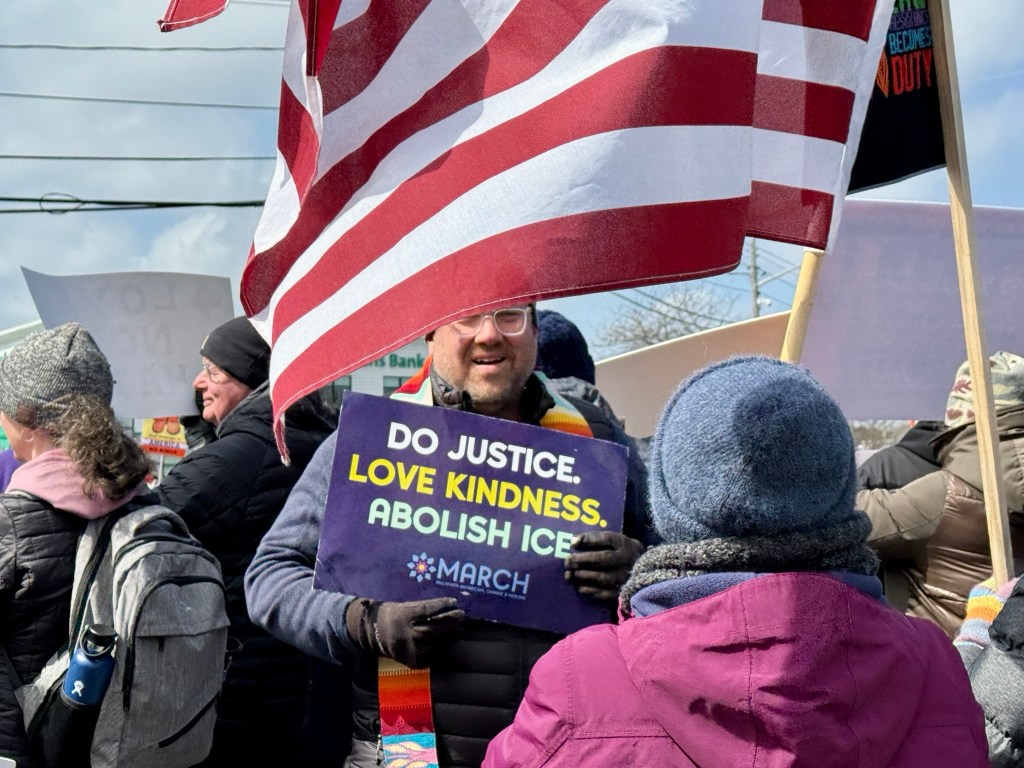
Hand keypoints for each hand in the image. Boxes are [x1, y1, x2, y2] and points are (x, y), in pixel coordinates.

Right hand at [345, 597, 464, 667]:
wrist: (373, 633)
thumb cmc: (394, 615)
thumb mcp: (405, 607)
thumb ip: (424, 608)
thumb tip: (449, 606)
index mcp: (401, 617)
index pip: (425, 610)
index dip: (441, 605)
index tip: (455, 601)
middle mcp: (403, 634)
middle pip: (432, 629)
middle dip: (450, 623)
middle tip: (462, 616)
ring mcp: (407, 650)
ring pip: (434, 645)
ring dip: (450, 637)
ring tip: (461, 630)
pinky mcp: (411, 662)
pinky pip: (431, 657)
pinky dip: (443, 650)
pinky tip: (450, 642)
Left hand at [564, 531, 644, 601]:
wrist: (644, 572)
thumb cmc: (621, 552)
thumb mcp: (614, 540)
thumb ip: (594, 538)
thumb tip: (573, 542)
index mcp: (623, 544)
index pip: (606, 539)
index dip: (588, 540)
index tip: (572, 544)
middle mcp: (625, 560)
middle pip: (602, 559)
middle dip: (581, 560)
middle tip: (568, 561)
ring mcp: (624, 577)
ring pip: (601, 577)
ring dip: (582, 575)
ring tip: (570, 574)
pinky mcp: (621, 592)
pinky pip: (604, 593)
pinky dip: (589, 590)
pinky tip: (579, 587)